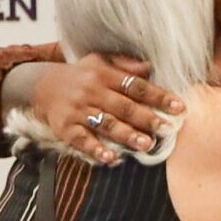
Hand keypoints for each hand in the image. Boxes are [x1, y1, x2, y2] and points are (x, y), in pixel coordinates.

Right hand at [33, 53, 184, 163]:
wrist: (42, 86)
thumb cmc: (79, 76)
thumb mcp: (99, 62)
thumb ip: (124, 65)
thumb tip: (150, 66)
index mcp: (104, 75)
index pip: (136, 86)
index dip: (158, 96)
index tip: (178, 107)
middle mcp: (92, 91)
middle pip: (124, 106)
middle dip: (147, 118)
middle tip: (167, 129)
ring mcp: (79, 110)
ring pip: (106, 123)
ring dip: (127, 135)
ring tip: (146, 145)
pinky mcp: (66, 127)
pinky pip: (82, 140)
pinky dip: (96, 149)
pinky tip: (111, 158)